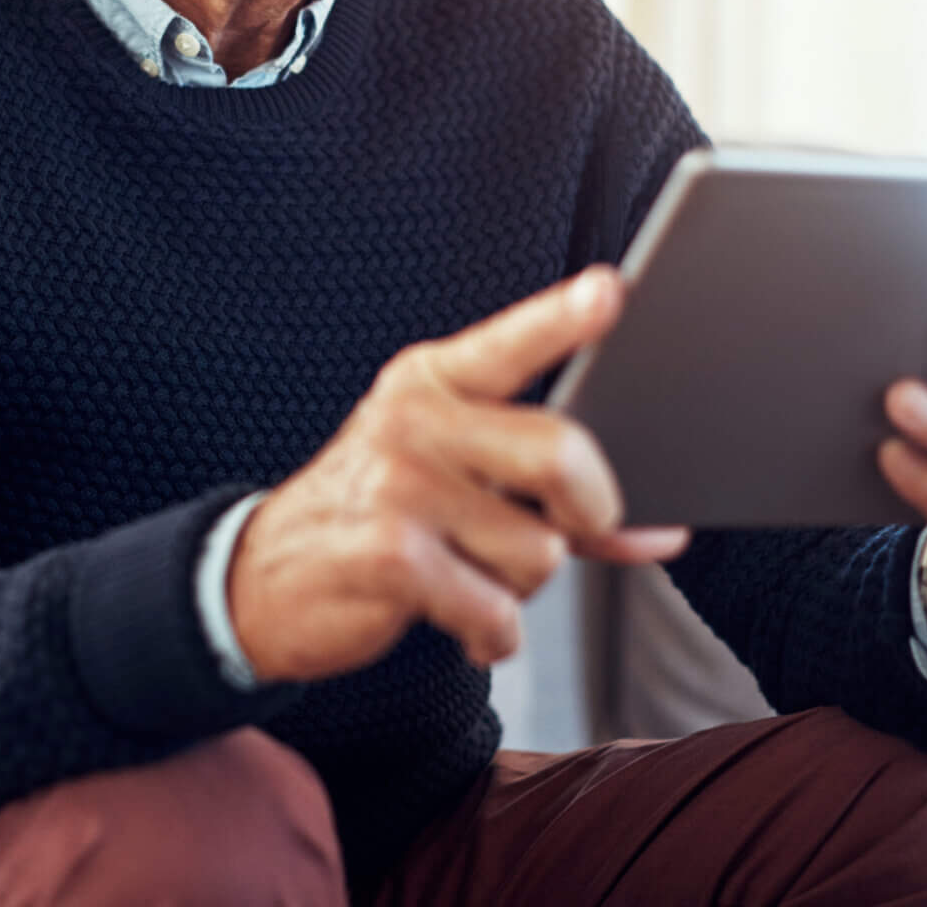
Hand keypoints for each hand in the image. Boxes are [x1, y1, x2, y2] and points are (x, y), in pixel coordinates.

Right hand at [228, 266, 692, 683]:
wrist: (262, 578)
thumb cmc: (383, 517)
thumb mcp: (457, 481)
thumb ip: (559, 497)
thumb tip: (664, 532)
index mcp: (433, 381)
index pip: (511, 345)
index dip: (563, 319)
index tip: (608, 291)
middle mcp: (414, 419)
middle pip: (562, 456)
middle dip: (591, 512)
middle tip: (566, 530)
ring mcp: (398, 484)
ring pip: (540, 553)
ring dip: (521, 588)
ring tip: (471, 576)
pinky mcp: (388, 554)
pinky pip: (497, 611)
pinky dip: (491, 635)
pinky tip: (460, 622)